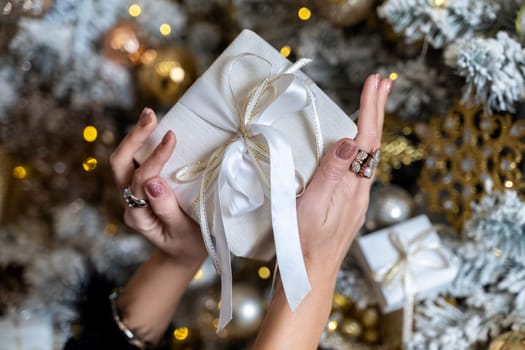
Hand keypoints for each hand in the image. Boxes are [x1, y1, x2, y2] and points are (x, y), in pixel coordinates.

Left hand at [109, 108, 206, 265]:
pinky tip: (154, 128)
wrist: (182, 253)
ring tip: (149, 114)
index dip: (155, 158)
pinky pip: (134, 162)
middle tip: (150, 115)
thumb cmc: (188, 245)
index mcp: (138, 216)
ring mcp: (131, 194)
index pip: (141, 181)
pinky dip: (141, 143)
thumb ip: (166, 209)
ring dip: (135, 137)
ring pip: (123, 161)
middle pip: (119, 165)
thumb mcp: (182, 233)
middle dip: (133, 138)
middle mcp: (129, 203)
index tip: (172, 137)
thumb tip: (153, 181)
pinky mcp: (139, 188)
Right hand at [297, 73, 389, 276]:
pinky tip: (355, 144)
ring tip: (372, 104)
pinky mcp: (346, 203)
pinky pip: (358, 166)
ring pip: (367, 154)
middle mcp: (359, 189)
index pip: (366, 140)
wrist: (309, 273)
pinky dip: (360, 144)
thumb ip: (331, 174)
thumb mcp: (314, 206)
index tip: (376, 82)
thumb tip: (349, 140)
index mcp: (352, 187)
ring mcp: (354, 197)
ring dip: (370, 125)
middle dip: (377, 110)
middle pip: (372, 143)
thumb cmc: (305, 242)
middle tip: (383, 82)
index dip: (371, 109)